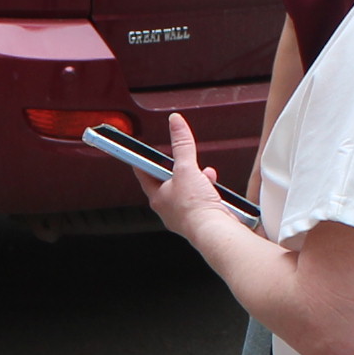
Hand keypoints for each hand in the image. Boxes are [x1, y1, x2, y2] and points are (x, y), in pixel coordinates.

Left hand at [145, 113, 230, 236]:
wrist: (214, 231)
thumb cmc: (195, 207)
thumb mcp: (186, 168)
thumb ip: (182, 144)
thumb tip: (175, 123)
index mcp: (157, 197)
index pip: (143, 173)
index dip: (142, 160)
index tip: (139, 152)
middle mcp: (167, 208)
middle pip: (168, 182)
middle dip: (178, 169)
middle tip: (182, 161)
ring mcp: (183, 216)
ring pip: (187, 191)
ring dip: (196, 180)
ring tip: (205, 175)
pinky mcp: (199, 220)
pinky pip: (200, 200)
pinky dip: (208, 191)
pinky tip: (215, 188)